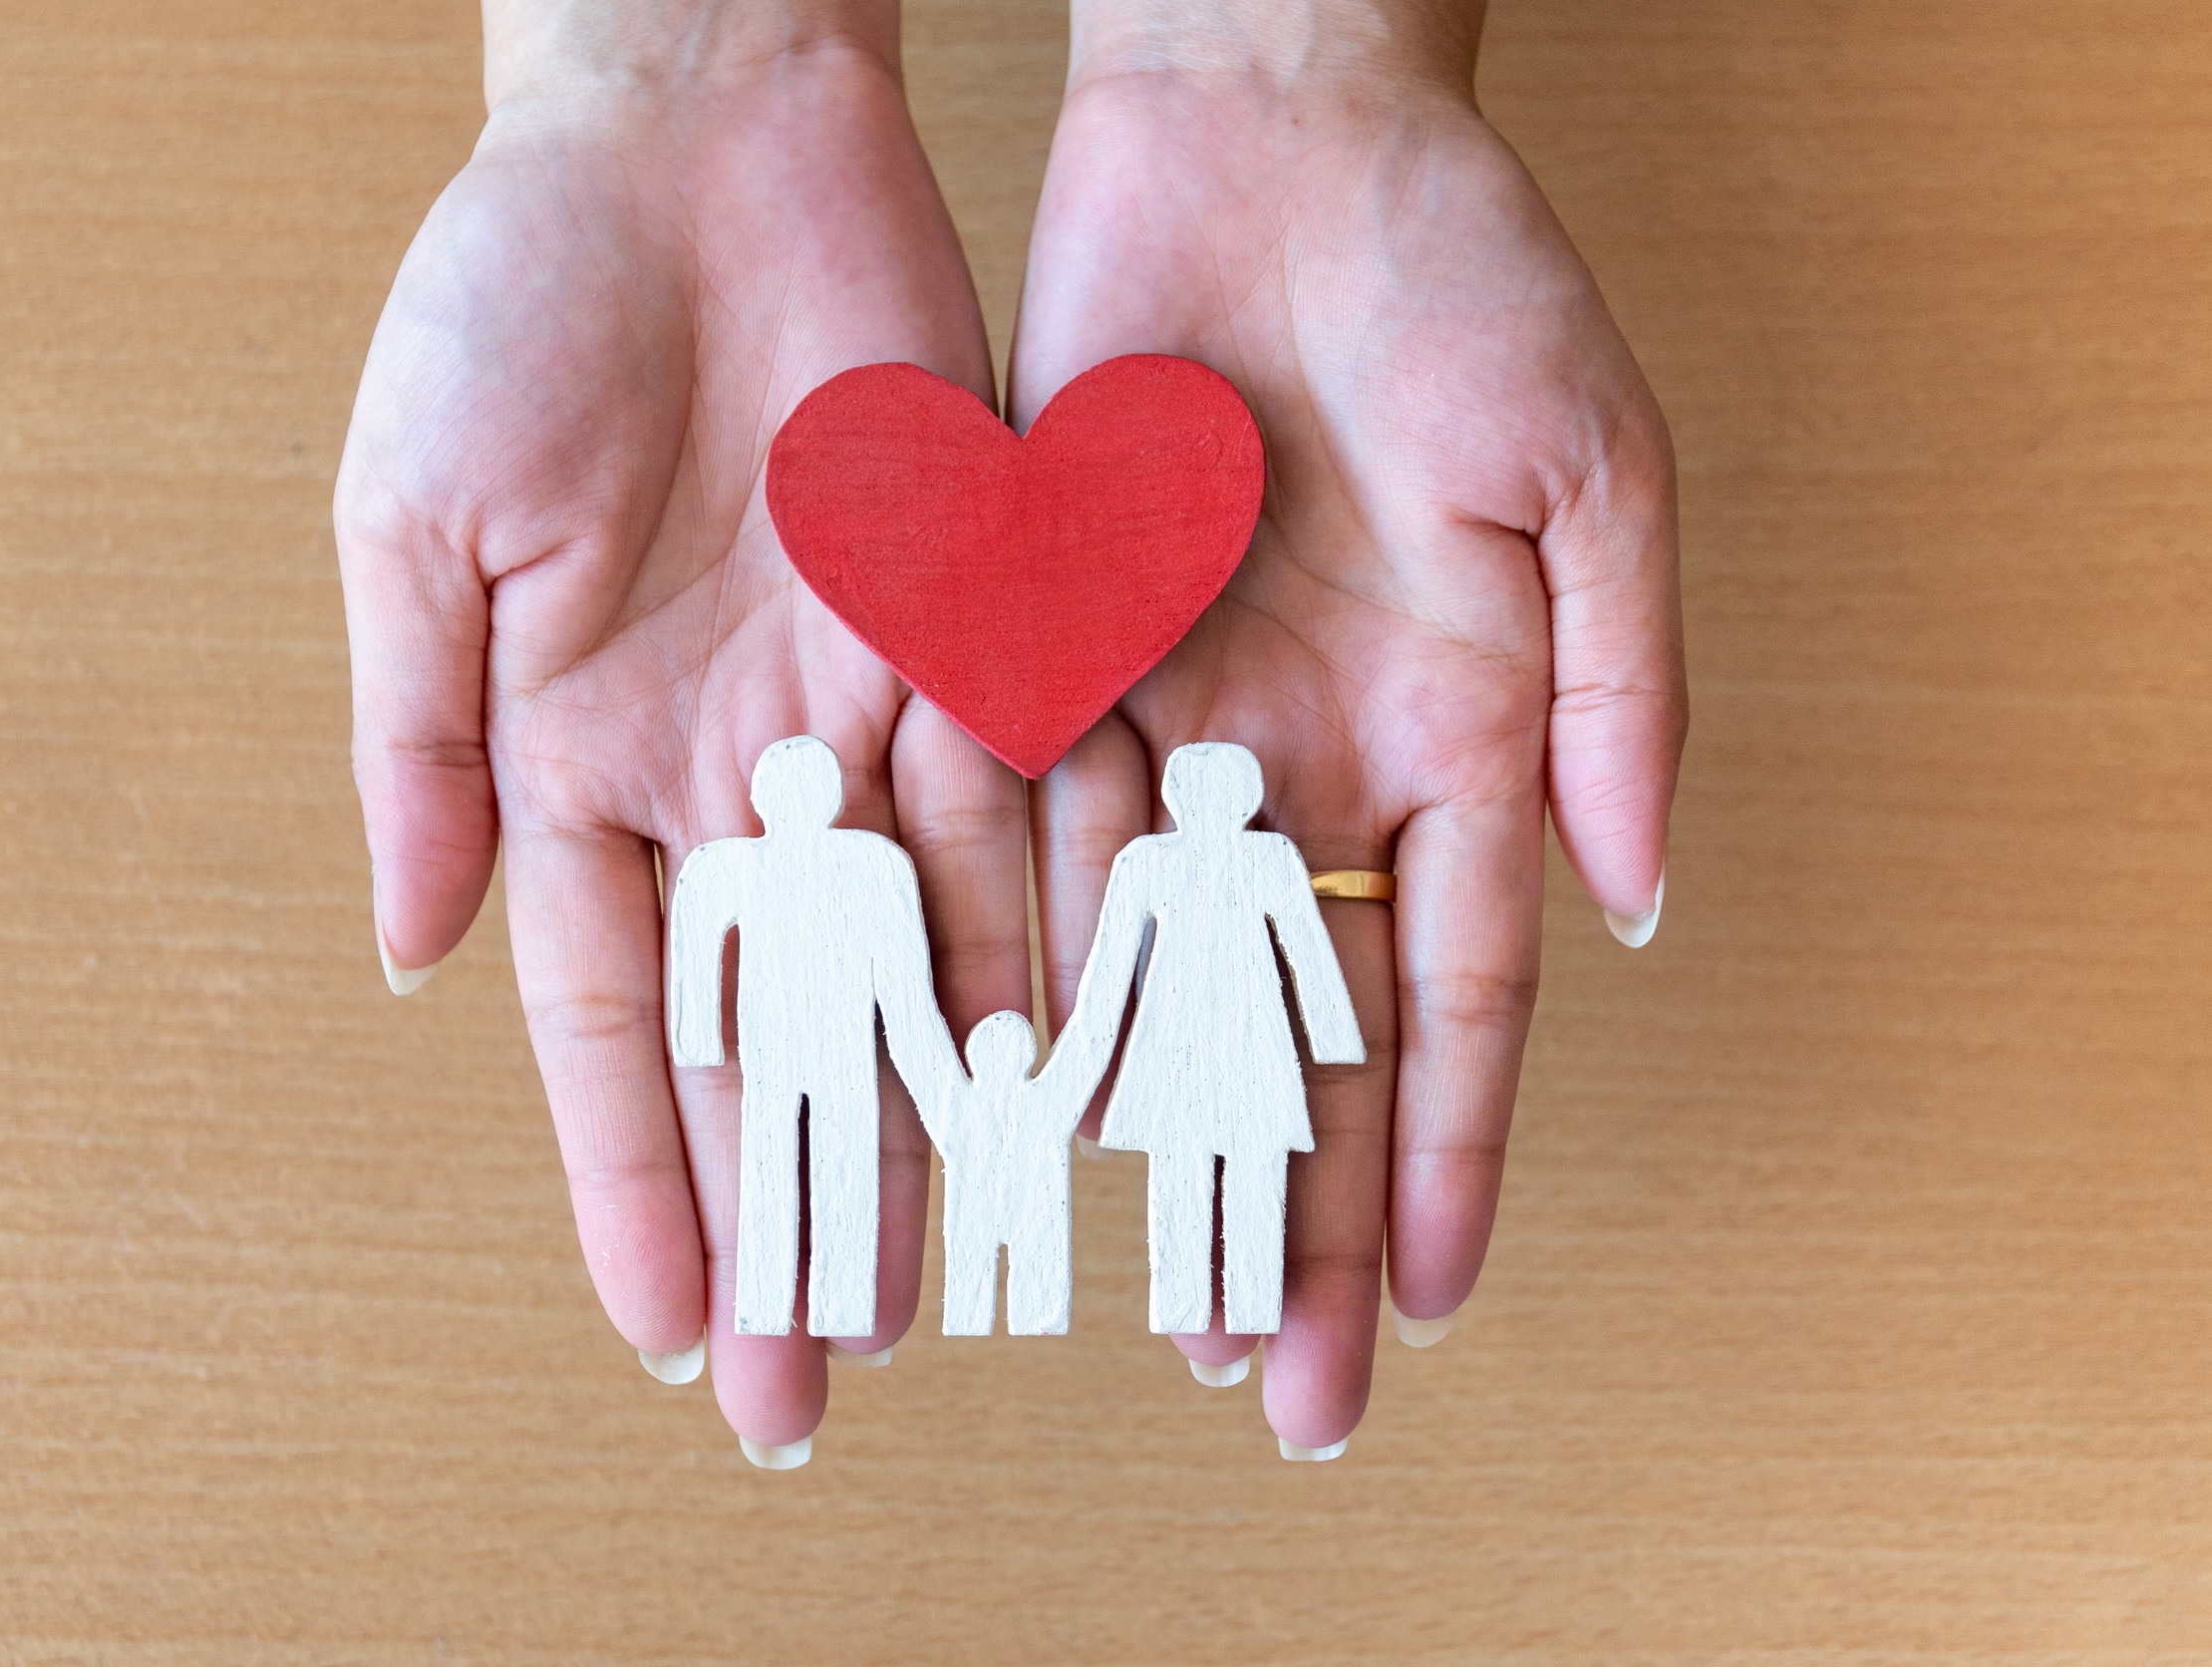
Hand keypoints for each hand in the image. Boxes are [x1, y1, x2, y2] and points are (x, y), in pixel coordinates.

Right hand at [334, 7, 1030, 1449]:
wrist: (699, 129)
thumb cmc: (517, 303)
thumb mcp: (418, 525)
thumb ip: (422, 744)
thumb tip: (419, 952)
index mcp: (576, 755)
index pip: (616, 1019)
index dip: (640, 1179)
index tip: (677, 1329)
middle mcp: (728, 766)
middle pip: (773, 1030)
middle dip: (795, 1203)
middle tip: (827, 1374)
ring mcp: (860, 709)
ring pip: (913, 960)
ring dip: (935, 1119)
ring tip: (958, 1272)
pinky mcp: (983, 629)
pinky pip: (1025, 813)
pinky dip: (1047, 941)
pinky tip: (1070, 1072)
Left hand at [1016, 2, 1685, 1448]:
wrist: (1263, 128)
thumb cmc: (1459, 274)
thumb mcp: (1584, 472)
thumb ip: (1619, 690)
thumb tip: (1636, 904)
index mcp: (1448, 737)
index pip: (1441, 999)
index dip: (1441, 1157)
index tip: (1421, 1308)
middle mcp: (1298, 760)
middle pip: (1286, 1031)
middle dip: (1282, 1203)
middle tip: (1260, 1373)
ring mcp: (1164, 715)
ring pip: (1138, 970)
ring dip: (1134, 1132)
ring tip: (1118, 1283)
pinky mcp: (1036, 647)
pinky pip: (1018, 833)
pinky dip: (1006, 960)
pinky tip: (993, 1092)